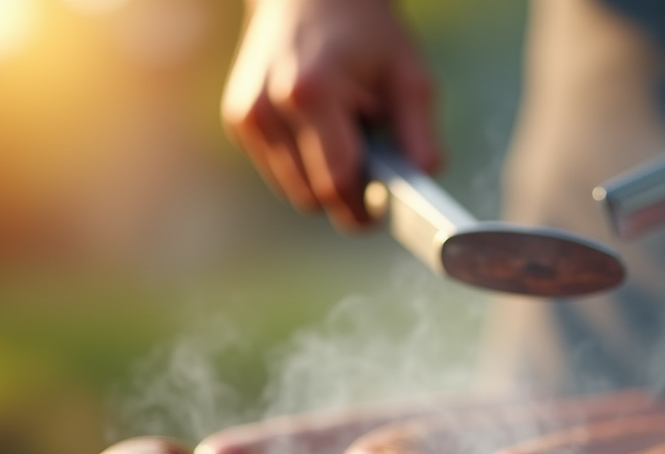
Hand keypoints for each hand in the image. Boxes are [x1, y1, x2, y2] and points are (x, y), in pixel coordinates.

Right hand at [221, 0, 441, 229]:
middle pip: (312, 197)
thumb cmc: (366, 33)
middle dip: (346, 198)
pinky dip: (303, 166)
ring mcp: (247, 116)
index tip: (383, 209)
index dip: (364, 208)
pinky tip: (319, 131)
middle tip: (373, 174)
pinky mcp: (238, 121)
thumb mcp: (407, 74)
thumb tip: (426, 180)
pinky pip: (278, 172)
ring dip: (323, 182)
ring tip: (346, 141)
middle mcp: (269, 108)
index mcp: (312, 94)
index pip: (336, 184)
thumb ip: (418, 132)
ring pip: (293, 191)